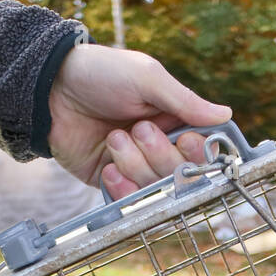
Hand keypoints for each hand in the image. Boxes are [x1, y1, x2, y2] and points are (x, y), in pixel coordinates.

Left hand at [47, 44, 231, 199]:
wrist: (50, 89)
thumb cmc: (100, 74)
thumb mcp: (147, 78)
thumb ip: (185, 101)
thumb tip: (225, 115)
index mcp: (172, 121)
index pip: (200, 150)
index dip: (196, 153)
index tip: (186, 140)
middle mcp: (157, 147)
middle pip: (179, 175)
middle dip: (159, 155)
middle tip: (138, 129)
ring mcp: (134, 167)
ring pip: (153, 188)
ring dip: (134, 163)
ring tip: (113, 137)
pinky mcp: (111, 182)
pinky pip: (128, 200)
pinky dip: (121, 187)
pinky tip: (108, 166)